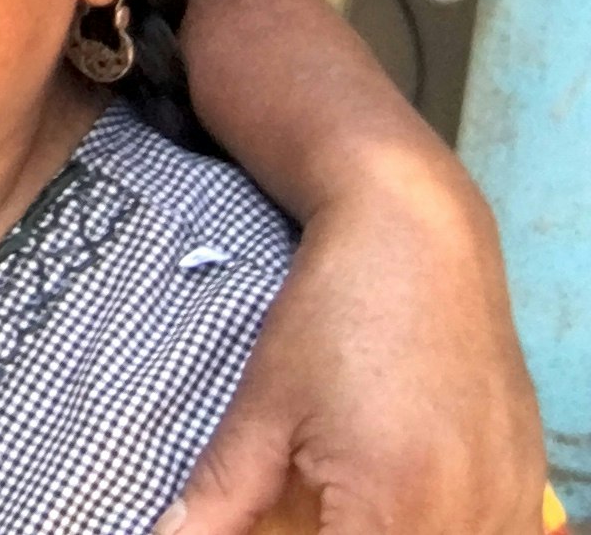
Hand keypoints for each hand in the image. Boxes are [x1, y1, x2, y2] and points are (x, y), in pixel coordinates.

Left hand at [169, 170, 544, 533]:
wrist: (421, 244)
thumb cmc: (333, 316)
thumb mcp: (263, 406)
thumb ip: (222, 494)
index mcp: (392, 506)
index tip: (268, 523)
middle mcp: (465, 519)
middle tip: (301, 505)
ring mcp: (508, 504)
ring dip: (384, 533)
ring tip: (341, 497)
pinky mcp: (528, 486)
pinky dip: (433, 530)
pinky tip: (400, 499)